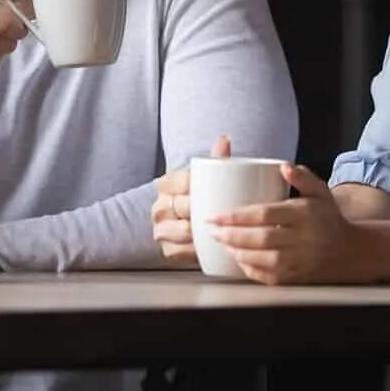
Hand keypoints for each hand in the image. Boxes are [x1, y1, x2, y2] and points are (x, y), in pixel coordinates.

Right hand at [152, 135, 229, 264]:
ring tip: (223, 231)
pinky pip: (179, 251)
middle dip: (206, 212)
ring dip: (201, 234)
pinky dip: (195, 251)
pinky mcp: (166, 248)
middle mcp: (159, 206)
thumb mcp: (207, 177)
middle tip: (230, 213)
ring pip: (182, 232)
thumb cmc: (201, 196)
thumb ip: (216, 159)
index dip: (201, 186)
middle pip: (185, 208)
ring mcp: (160, 229)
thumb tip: (224, 139)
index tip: (221, 190)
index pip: (184, 182)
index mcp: (167, 184)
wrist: (189, 220)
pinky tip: (209, 248)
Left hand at [210, 164, 372, 284]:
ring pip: (263, 259)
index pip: (265, 215)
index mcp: (304, 215)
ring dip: (238, 252)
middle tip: (211, 230)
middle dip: (231, 236)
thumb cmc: (329, 218)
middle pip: (260, 238)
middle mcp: (303, 239)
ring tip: (221, 244)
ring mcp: (301, 260)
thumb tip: (282, 166)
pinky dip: (252, 270)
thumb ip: (302, 177)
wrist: (352, 251)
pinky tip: (239, 260)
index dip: (238, 216)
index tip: (217, 215)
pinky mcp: (298, 277)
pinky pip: (271, 277)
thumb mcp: (321, 192)